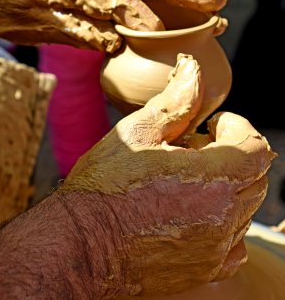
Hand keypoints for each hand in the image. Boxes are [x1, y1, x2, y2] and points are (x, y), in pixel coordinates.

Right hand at [61, 54, 274, 295]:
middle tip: (193, 150)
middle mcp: (224, 217)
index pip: (256, 147)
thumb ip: (175, 102)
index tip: (212, 126)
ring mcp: (217, 248)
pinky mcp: (207, 269)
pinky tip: (190, 212)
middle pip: (255, 175)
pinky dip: (223, 221)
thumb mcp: (138, 132)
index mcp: (213, 179)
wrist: (82, 245)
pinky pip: (234, 241)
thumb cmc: (106, 187)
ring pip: (245, 206)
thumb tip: (193, 69)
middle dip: (232, 154)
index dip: (238, 128)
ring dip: (226, 185)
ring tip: (186, 181)